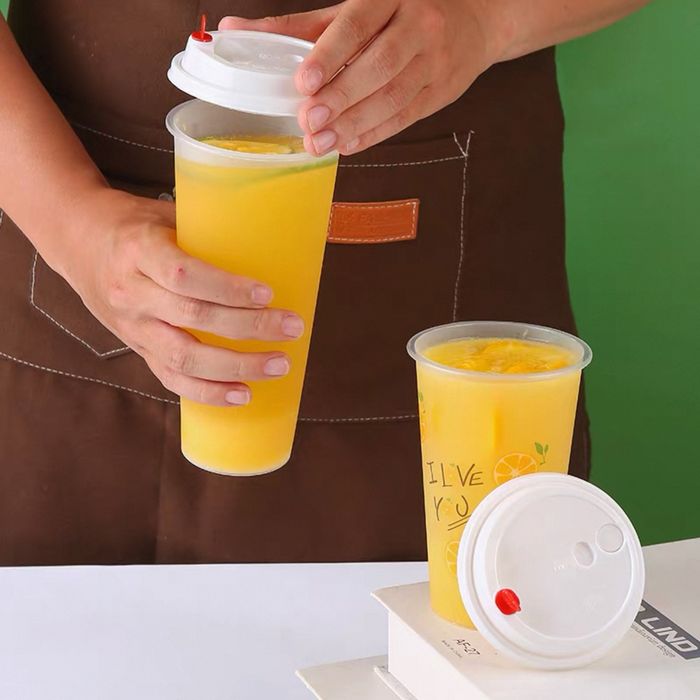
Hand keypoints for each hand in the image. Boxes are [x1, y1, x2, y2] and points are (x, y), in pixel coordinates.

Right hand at [59, 189, 303, 405]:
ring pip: (184, 356)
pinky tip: (242, 395)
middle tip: (292, 328)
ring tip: (278, 366)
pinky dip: (208, 391)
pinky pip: (171, 378)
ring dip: (236, 366)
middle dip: (249, 328)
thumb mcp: (163, 214)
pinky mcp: (136, 348)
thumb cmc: (133, 224)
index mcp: (138, 250)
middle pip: (193, 318)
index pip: (184, 274)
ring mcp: (132, 326)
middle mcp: (132, 292)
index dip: (228, 288)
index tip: (268, 293)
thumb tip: (269, 243)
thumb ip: (206, 231)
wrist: (77, 242)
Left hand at [220, 0, 496, 154]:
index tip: (304, 81)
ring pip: (393, 97)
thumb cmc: (401, 13)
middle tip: (309, 121)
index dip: (331, 54)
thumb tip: (235, 31)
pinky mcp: (439, 92)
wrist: (473, 21)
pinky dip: (374, 134)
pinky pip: (405, 118)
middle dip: (341, 98)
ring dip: (355, 124)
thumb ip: (298, 26)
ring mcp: (434, 62)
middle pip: (378, 67)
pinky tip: (348, 144)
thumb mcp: (355, 9)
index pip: (359, 23)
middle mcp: (418, 26)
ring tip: (322, 142)